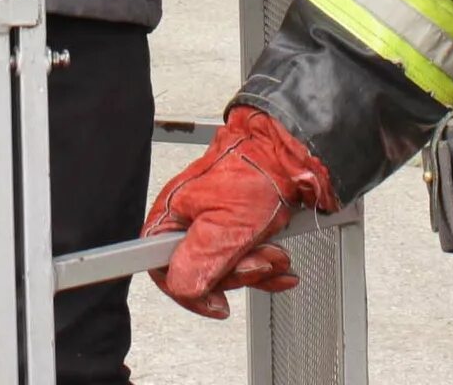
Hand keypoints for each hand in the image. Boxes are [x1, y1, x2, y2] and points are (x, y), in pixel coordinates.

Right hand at [143, 107, 335, 319]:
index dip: (188, 291)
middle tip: (257, 261)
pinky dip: (267, 265)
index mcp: (173, 215)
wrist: (291, 151)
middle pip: (200, 272)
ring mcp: (214, 224)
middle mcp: (189, 220)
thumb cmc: (256, 171)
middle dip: (235, 274)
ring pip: (227, 268)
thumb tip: (183, 287)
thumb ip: (199, 261)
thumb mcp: (227, 226)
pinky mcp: (237, 227)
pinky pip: (246, 259)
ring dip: (257, 268)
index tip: (215, 300)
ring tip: (275, 253)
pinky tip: (281, 262)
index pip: (162, 269)